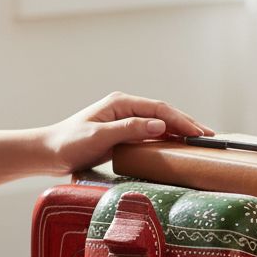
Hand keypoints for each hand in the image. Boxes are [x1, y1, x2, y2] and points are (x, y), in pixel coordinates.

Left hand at [37, 92, 215, 174]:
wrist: (48, 153)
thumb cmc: (69, 144)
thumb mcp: (99, 137)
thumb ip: (130, 129)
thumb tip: (160, 124)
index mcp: (121, 103)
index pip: (159, 109)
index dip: (182, 120)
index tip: (198, 133)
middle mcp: (125, 108)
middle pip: (163, 113)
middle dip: (187, 123)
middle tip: (209, 136)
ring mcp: (125, 119)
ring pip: (160, 122)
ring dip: (180, 130)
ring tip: (200, 140)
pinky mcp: (124, 132)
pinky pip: (152, 132)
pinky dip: (168, 137)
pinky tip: (179, 144)